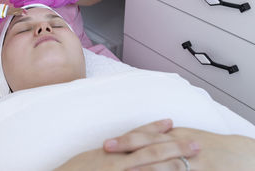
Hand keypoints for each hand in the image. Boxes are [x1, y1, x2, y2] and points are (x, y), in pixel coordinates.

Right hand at [54, 119, 184, 170]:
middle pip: (150, 149)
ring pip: (150, 166)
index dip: (154, 128)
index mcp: (111, 151)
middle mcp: (117, 160)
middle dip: (174, 145)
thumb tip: (118, 149)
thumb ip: (109, 154)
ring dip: (173, 163)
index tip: (170, 121)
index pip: (137, 135)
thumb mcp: (91, 158)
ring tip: (192, 160)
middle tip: (195, 143)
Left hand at [104, 119, 254, 170]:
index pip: (144, 136)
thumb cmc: (206, 144)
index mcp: (172, 136)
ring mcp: (190, 161)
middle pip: (150, 147)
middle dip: (128, 150)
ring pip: (165, 165)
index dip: (125, 140)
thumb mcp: (182, 137)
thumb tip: (141, 138)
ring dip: (145, 168)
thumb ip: (162, 138)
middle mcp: (179, 146)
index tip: (106, 144)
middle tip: (107, 151)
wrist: (237, 153)